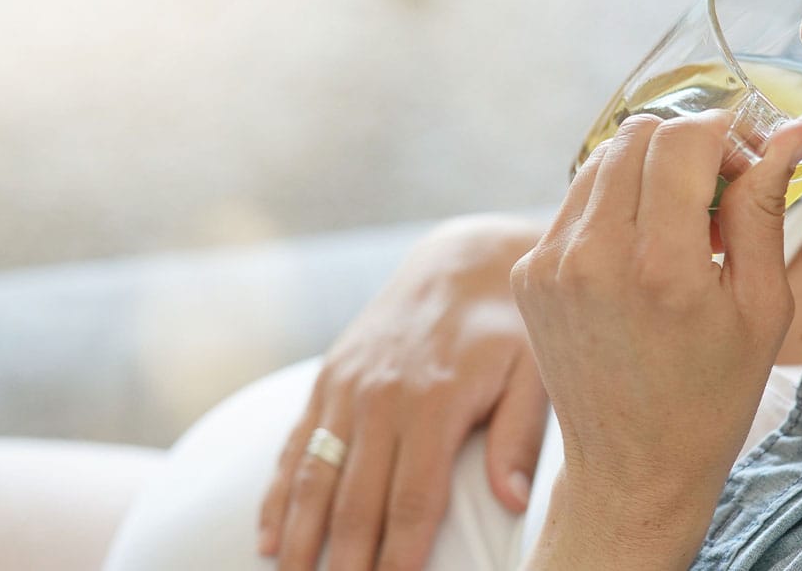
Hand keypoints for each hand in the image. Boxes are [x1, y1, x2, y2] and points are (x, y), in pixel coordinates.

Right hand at [258, 214, 547, 569]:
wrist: (459, 260)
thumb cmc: (508, 325)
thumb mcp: (534, 370)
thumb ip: (520, 435)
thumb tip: (512, 502)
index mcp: (436, 400)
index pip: (414, 498)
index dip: (402, 555)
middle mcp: (381, 396)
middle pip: (357, 499)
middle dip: (345, 560)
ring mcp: (346, 388)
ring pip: (314, 477)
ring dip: (299, 538)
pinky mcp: (327, 380)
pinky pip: (296, 446)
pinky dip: (279, 495)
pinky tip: (267, 537)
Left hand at [509, 112, 801, 567]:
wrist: (631, 469)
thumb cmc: (711, 397)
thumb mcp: (761, 307)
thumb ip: (765, 210)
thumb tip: (789, 133)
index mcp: (662, 266)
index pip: (684, 139)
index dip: (725, 133)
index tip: (746, 161)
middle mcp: (594, 256)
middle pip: (637, 136)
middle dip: (686, 145)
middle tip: (718, 192)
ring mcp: (550, 264)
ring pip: (600, 162)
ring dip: (646, 172)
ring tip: (680, 227)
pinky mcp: (529, 275)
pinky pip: (574, 204)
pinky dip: (611, 208)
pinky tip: (640, 255)